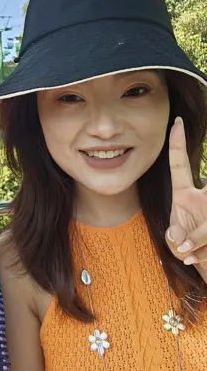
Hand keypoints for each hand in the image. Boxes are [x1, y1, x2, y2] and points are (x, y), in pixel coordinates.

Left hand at [165, 117, 206, 280]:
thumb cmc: (191, 250)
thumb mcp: (178, 243)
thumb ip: (177, 238)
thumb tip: (179, 238)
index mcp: (185, 194)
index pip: (179, 164)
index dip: (176, 143)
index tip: (176, 121)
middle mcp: (202, 197)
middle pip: (205, 185)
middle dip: (200, 201)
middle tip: (199, 204)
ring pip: (205, 222)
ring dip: (197, 239)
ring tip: (185, 251)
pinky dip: (199, 250)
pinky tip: (190, 258)